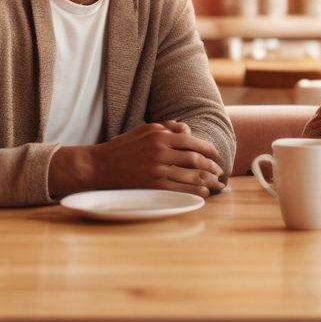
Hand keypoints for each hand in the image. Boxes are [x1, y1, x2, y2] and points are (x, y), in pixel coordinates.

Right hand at [48, 121, 224, 198]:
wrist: (100, 165)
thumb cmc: (123, 146)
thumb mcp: (144, 130)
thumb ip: (167, 128)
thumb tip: (188, 131)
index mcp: (159, 135)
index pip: (192, 141)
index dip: (208, 149)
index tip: (216, 155)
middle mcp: (160, 150)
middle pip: (194, 158)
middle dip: (211, 165)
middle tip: (220, 171)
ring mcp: (157, 168)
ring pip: (190, 174)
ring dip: (207, 179)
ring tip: (216, 183)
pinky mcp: (152, 185)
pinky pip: (179, 188)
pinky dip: (194, 190)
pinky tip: (203, 192)